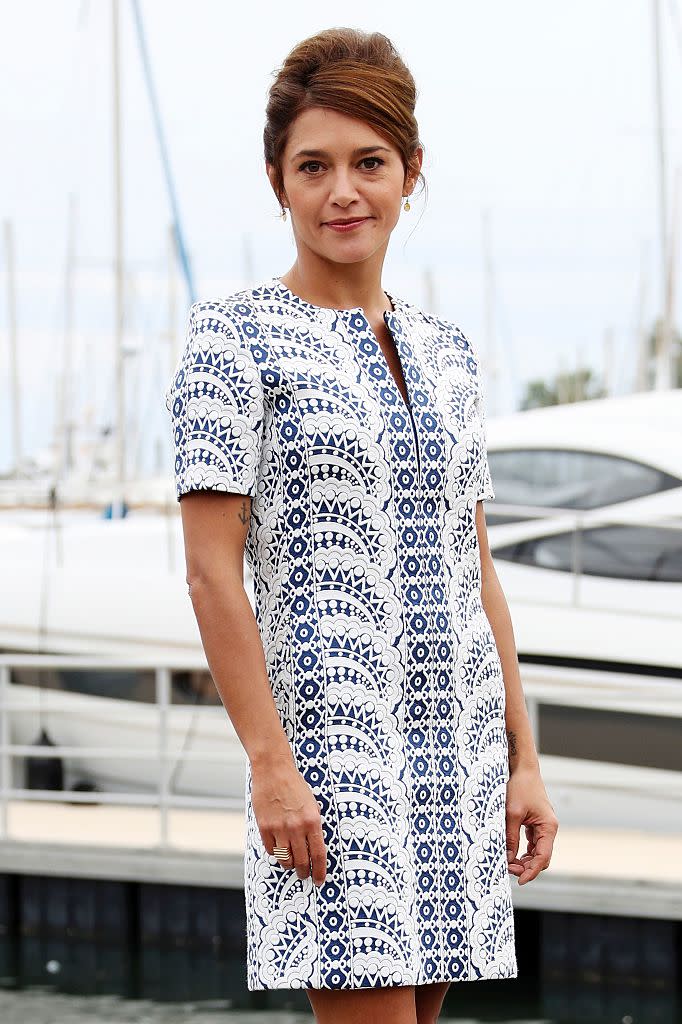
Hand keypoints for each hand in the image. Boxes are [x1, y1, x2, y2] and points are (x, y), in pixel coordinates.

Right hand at [250, 755, 326, 886]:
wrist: (274, 770)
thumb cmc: (295, 786)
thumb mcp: (312, 805)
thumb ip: (313, 826)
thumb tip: (314, 849)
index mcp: (313, 821)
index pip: (319, 855)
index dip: (320, 871)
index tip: (319, 880)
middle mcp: (296, 827)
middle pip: (301, 861)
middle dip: (304, 872)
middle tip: (304, 875)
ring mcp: (279, 828)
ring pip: (285, 859)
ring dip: (289, 865)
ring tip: (291, 863)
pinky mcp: (264, 827)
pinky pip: (271, 850)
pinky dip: (276, 853)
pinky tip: (279, 849)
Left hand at [505, 763, 558, 884]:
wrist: (523, 769)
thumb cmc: (519, 787)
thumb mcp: (512, 813)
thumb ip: (511, 837)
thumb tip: (508, 859)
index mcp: (548, 827)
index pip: (543, 857)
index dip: (532, 871)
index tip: (520, 881)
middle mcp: (549, 828)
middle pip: (541, 857)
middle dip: (526, 867)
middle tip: (508, 870)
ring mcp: (543, 826)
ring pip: (536, 852)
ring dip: (524, 860)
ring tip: (508, 864)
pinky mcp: (535, 823)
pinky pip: (532, 843)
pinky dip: (523, 850)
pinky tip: (511, 853)